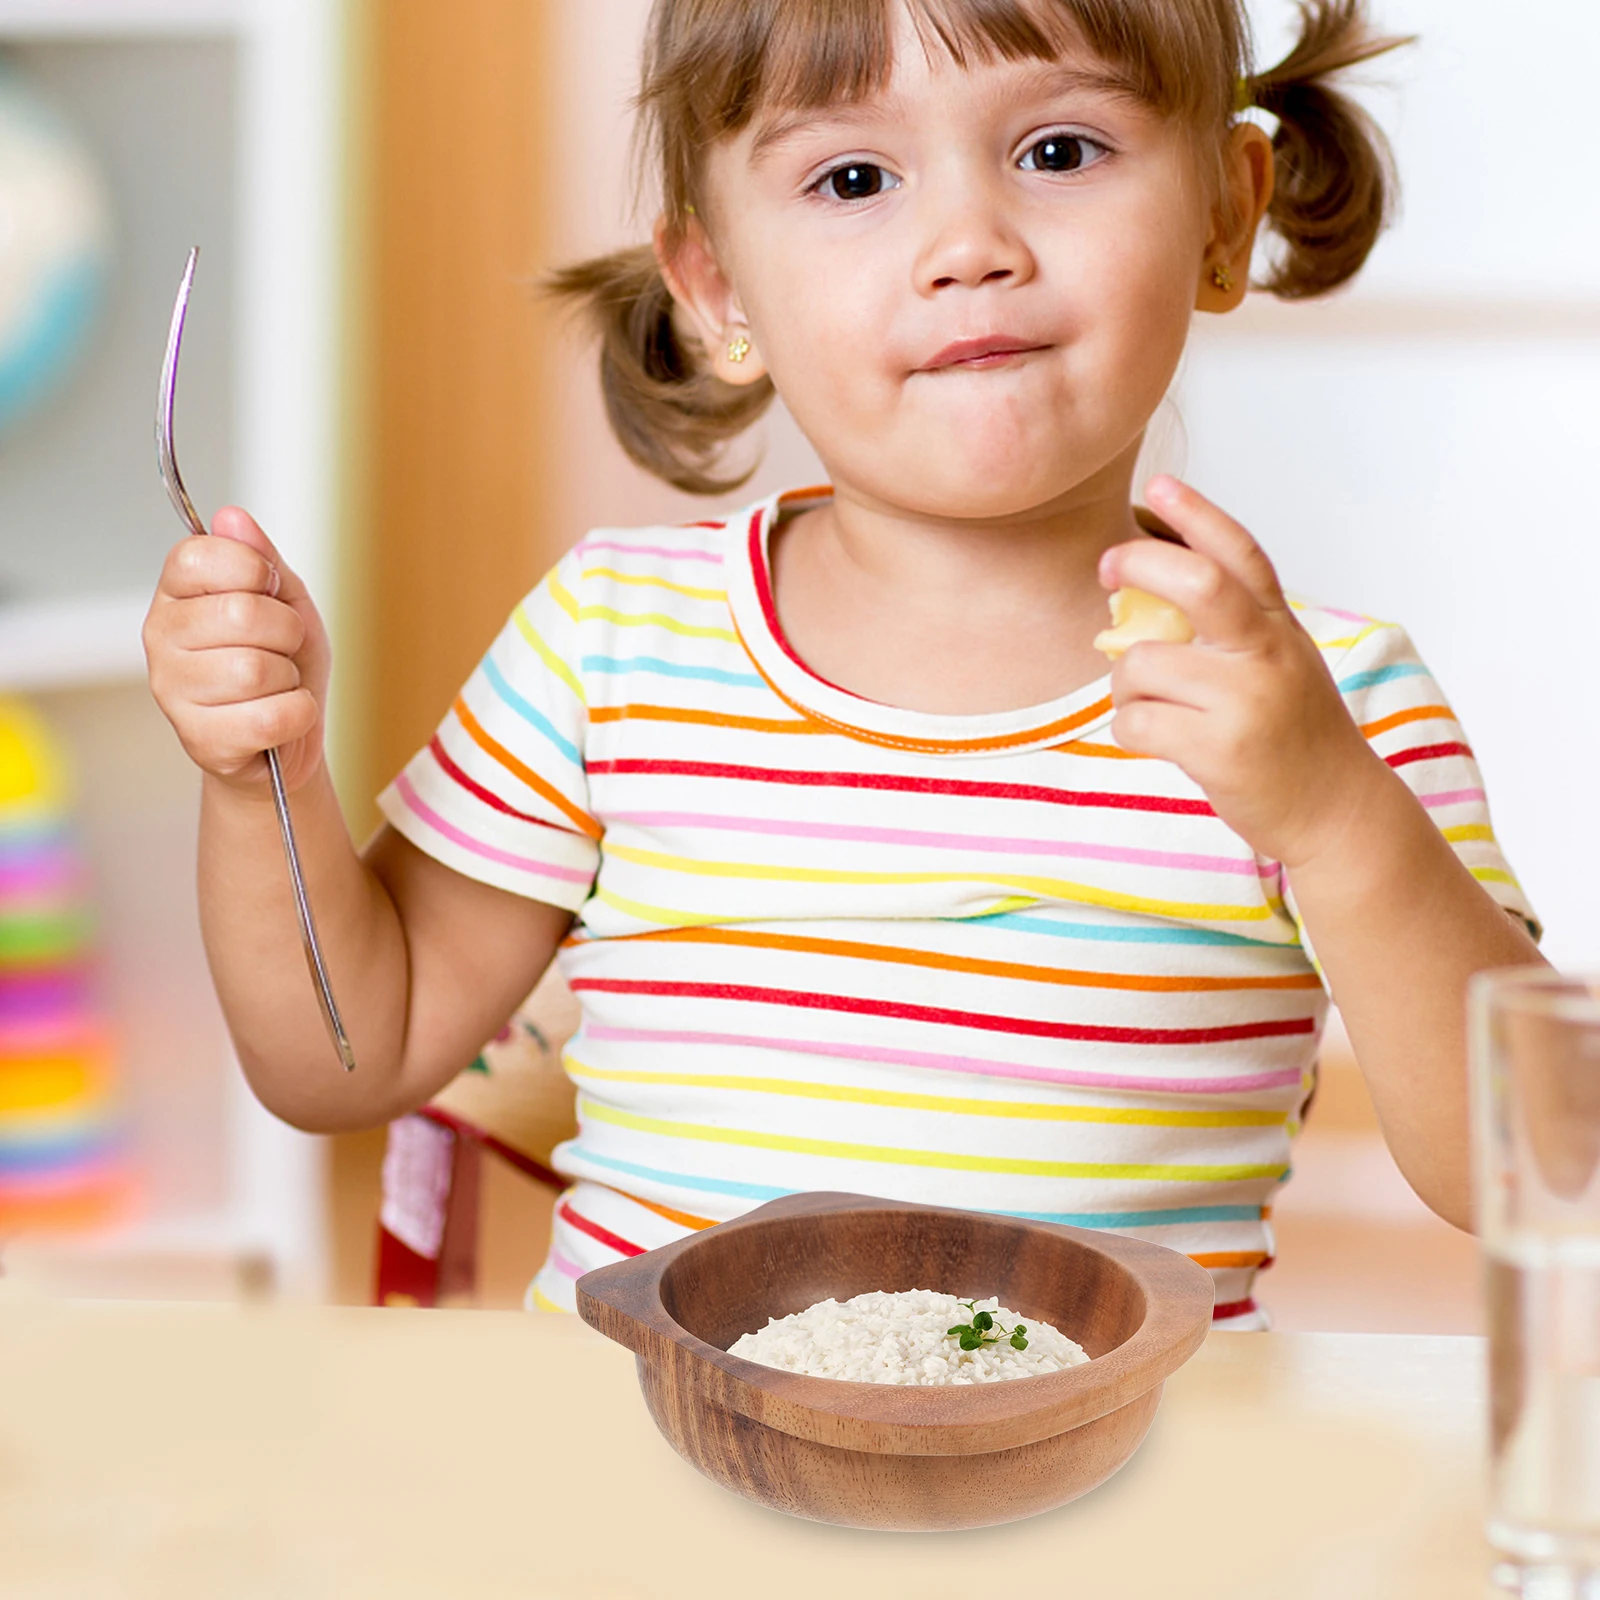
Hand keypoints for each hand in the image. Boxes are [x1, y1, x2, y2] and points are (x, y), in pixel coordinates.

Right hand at [143, 507, 330, 794]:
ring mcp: (173, 690)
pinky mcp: (199, 738)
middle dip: (285, 631)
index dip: (255, 570)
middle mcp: (161, 637)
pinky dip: (297, 714)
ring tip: (277, 684)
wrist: (288, 736)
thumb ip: (260, 557)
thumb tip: (231, 517)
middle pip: (240, 613)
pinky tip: (282, 715)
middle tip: (282, 647)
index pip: (201, 555)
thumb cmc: (283, 663)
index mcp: (177, 593)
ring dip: (289, 677)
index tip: (270, 588)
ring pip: (255, 669)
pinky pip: (270, 716)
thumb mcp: (286, 599)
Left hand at [1099, 476, 1390, 870]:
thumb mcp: (1278, 664)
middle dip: (1138, 564)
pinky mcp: (1220, 750)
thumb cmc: (1292, 734)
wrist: (1335, 810)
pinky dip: (1129, 730)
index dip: (1197, 514)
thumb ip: (1228, 631)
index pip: (1239, 554)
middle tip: (1108, 570)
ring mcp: (1245, 701)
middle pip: (1196, 583)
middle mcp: (1267, 654)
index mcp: (1280, 627)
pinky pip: (1135, 722)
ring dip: (1125, 687)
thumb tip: (1137, 607)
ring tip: (1150, 707)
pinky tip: (1156, 740)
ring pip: (1141, 665)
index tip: (1159, 485)